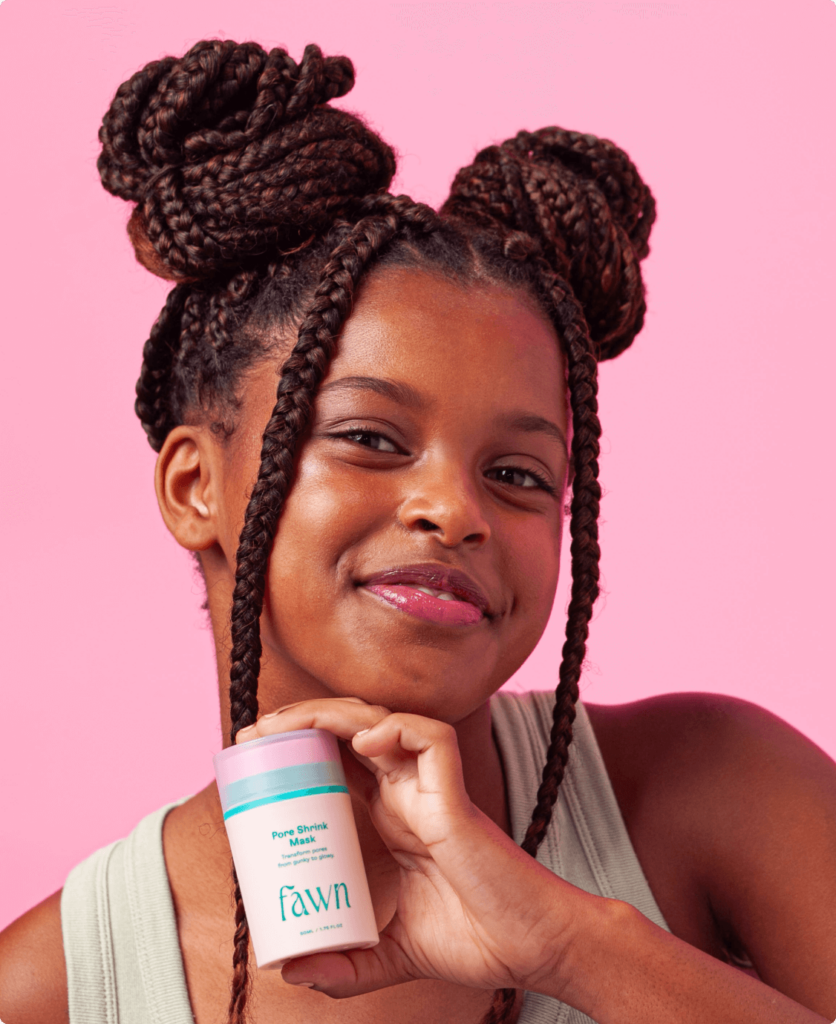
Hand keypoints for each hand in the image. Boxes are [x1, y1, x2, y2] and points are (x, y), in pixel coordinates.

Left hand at [236, 697, 586, 999]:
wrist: (531, 949)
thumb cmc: (473, 939)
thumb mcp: (391, 954)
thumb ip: (346, 966)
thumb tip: (289, 969)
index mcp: (388, 818)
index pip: (335, 764)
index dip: (296, 750)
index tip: (250, 757)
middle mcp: (405, 793)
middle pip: (348, 732)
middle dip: (300, 722)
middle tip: (254, 733)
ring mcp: (430, 789)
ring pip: (381, 720)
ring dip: (331, 713)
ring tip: (288, 723)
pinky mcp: (457, 795)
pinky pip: (432, 738)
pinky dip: (399, 727)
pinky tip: (366, 738)